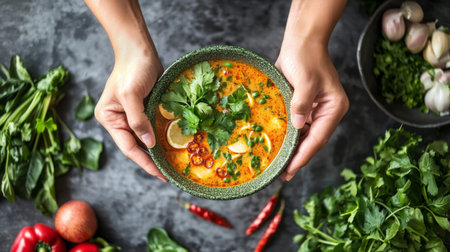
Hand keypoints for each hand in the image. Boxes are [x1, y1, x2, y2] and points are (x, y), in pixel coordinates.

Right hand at [95, 51, 166, 181]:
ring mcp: (132, 115)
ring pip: (146, 139)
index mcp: (110, 119)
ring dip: (158, 150)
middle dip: (152, 160)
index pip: (128, 147)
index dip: (145, 163)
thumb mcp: (132, 95)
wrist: (140, 50)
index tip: (160, 175)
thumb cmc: (132, 69)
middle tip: (169, 174)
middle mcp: (119, 120)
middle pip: (137, 146)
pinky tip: (173, 145)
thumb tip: (148, 144)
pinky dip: (161, 137)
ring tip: (172, 164)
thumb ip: (138, 120)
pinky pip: (153, 128)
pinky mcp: (144, 109)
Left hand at [275, 42, 348, 180]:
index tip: (290, 169)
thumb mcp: (305, 81)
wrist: (300, 40)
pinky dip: (288, 137)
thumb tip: (297, 127)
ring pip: (304, 137)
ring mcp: (314, 110)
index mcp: (334, 108)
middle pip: (312, 141)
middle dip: (298, 158)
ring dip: (292, 150)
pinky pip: (296, 127)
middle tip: (283, 175)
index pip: (318, 138)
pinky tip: (277, 146)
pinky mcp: (302, 106)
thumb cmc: (306, 57)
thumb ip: (301, 104)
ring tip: (279, 166)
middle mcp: (326, 112)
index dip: (303, 156)